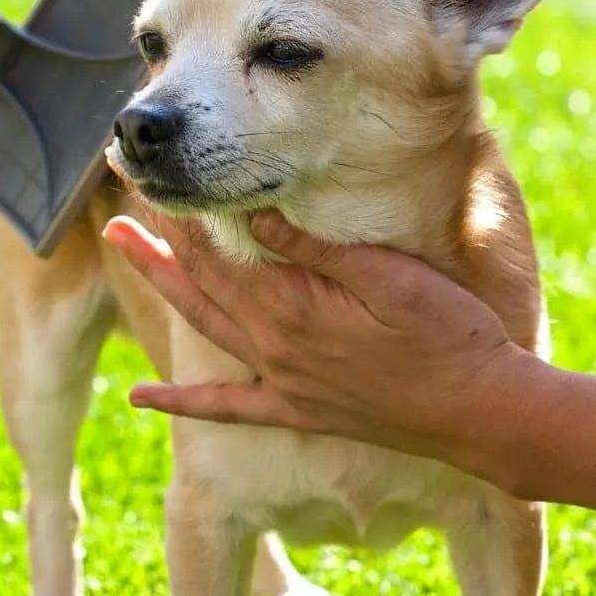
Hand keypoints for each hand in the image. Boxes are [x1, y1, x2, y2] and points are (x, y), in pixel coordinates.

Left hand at [103, 211, 530, 458]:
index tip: (156, 186)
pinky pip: (225, 409)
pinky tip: (142, 399)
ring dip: (163, 291)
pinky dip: (181, 403)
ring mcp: (281, 382)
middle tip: (118, 215)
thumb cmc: (446, 333)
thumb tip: (256, 213)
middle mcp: (273, 346)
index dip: (186, 219)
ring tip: (126, 258)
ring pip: (205, 328)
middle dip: (158, 247)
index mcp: (294, 307)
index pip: (222, 254)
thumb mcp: (389, 275)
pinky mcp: (298, 410)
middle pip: (201, 286)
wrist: (477, 410)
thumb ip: (316, 248)